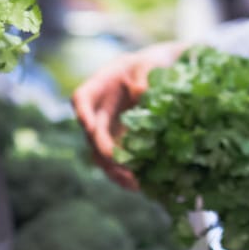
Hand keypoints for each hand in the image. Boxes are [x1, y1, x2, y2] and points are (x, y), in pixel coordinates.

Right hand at [70, 40, 186, 188]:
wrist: (167, 76)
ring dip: (114, 170)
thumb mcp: (151, 64)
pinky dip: (127, 175)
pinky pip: (119, 163)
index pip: (81, 99)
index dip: (82, 113)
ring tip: (133, 182)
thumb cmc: (155, 65)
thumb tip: (140, 94)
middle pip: (91, 134)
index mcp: (101, 86)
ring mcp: (110, 130)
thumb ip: (144, 74)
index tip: (89, 125)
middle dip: (104, 150)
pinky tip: (142, 185)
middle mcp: (100, 111)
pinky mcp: (124, 144)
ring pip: (101, 155)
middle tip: (119, 163)